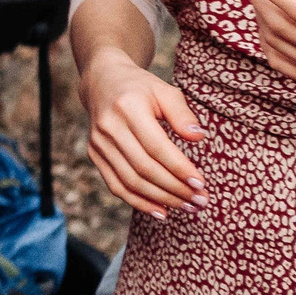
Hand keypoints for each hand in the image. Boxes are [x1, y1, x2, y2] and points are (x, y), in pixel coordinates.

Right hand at [80, 49, 206, 218]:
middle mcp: (108, 127)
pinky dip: (139, 202)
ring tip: (187, 207)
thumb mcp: (165, 91)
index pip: (156, 146)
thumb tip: (198, 137)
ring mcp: (98, 143)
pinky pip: (116, 185)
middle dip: (175, 189)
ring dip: (161, 199)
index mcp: (127, 107)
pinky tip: (161, 211)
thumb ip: (182, 113)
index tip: (201, 184)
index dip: (178, 168)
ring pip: (131, 181)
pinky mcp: (94, 155)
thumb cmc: (141, 88)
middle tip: (201, 201)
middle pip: (144, 168)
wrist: (102, 83)